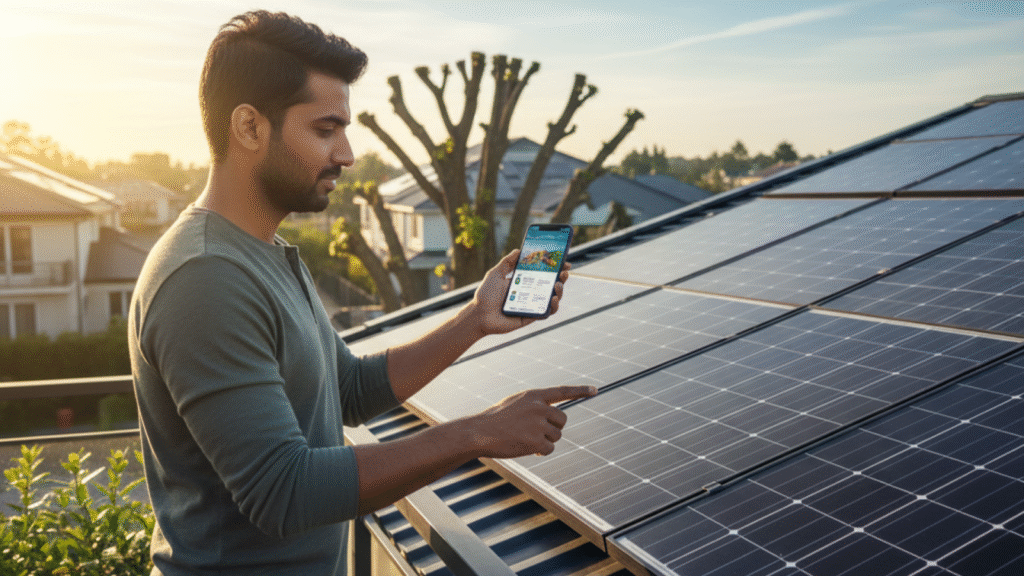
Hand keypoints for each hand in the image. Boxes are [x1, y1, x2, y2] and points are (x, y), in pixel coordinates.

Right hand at [465, 385, 596, 458]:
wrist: (480, 432)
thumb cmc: (495, 419)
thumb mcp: (516, 404)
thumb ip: (535, 405)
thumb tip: (555, 417)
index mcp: (534, 395)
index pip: (562, 391)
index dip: (580, 391)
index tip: (595, 391)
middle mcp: (539, 407)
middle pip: (562, 420)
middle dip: (554, 428)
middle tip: (537, 432)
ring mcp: (538, 424)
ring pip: (556, 436)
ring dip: (545, 441)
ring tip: (525, 438)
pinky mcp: (536, 441)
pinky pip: (549, 449)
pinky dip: (540, 452)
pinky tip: (526, 448)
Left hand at [469, 249, 571, 336]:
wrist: (479, 314)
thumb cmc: (485, 295)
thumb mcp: (495, 274)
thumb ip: (507, 262)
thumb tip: (519, 250)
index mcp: (523, 282)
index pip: (542, 273)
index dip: (553, 268)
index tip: (563, 261)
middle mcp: (530, 293)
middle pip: (551, 285)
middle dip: (561, 278)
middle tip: (564, 272)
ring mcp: (531, 305)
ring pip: (552, 299)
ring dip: (559, 291)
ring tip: (558, 285)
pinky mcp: (531, 317)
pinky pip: (546, 312)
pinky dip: (553, 307)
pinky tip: (553, 300)